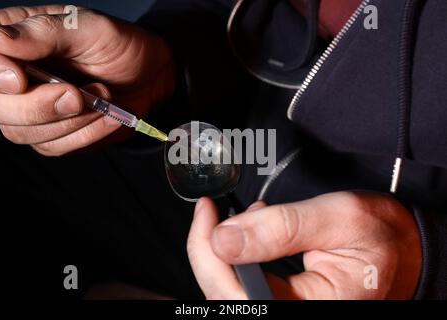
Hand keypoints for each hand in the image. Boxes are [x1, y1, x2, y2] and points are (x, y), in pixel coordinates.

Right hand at [0, 5, 173, 155]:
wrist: (149, 74)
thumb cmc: (118, 45)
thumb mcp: (89, 29)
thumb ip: (44, 33)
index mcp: (12, 40)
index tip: (20, 80)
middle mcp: (15, 78)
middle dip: (38, 108)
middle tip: (76, 95)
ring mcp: (31, 109)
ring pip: (23, 133)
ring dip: (71, 121)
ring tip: (102, 96)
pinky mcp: (53, 133)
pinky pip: (54, 147)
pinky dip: (85, 134)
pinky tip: (106, 116)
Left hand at [187, 192, 421, 298]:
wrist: (400, 248)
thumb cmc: (381, 235)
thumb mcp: (337, 218)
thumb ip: (281, 228)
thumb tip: (223, 238)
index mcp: (312, 309)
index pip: (236, 297)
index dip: (207, 256)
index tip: (206, 214)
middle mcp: (294, 315)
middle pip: (224, 296)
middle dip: (209, 249)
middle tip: (212, 211)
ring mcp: (288, 309)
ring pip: (230, 291)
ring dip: (224, 251)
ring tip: (249, 216)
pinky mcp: (283, 302)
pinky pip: (244, 285)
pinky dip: (239, 254)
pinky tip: (253, 229)